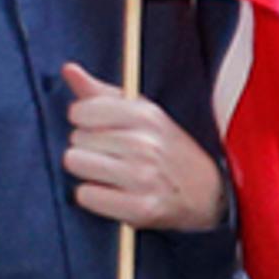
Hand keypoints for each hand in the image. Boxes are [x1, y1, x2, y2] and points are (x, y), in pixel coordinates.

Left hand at [59, 65, 226, 232]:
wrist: (209, 194)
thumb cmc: (167, 150)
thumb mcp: (143, 114)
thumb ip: (102, 93)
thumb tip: (69, 69)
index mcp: (146, 115)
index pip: (80, 111)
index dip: (84, 122)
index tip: (101, 131)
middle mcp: (145, 144)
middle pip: (76, 139)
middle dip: (88, 148)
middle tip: (113, 157)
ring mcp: (143, 177)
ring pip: (76, 164)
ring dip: (87, 172)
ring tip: (110, 174)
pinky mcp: (141, 208)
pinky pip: (86, 195)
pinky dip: (93, 197)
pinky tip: (112, 194)